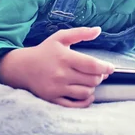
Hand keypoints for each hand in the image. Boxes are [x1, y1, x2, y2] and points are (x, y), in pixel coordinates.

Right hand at [0, 26, 114, 107]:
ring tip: (90, 81)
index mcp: (65, 57)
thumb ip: (81, 33)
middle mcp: (61, 74)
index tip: (111, 68)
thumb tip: (98, 30)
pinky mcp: (53, 99)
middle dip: (100, 76)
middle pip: (91, 80)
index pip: (92, 65)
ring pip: (85, 93)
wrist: (23, 67)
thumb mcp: (61, 37)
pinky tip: (88, 95)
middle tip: (99, 72)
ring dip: (92, 87)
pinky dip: (85, 102)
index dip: (105, 67)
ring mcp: (57, 89)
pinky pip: (75, 105)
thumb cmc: (45, 50)